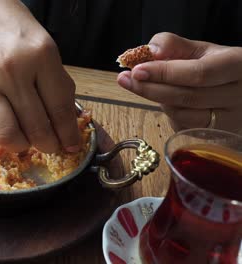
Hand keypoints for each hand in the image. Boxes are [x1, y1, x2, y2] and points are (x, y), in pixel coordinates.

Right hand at [0, 0, 79, 152]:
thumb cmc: (13, 30)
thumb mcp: (45, 47)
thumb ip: (56, 82)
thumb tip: (66, 121)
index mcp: (41, 56)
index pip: (60, 108)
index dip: (68, 134)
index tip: (71, 146)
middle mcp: (14, 71)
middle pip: (35, 126)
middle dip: (47, 145)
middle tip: (49, 146)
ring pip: (6, 133)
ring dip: (20, 146)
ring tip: (25, 142)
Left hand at [117, 32, 241, 132]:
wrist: (237, 89)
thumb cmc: (214, 66)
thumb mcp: (199, 49)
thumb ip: (173, 45)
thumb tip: (151, 51)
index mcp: (238, 66)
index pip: (198, 73)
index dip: (164, 73)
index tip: (137, 70)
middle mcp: (239, 96)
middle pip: (188, 97)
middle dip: (151, 88)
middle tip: (126, 80)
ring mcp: (231, 120)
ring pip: (184, 115)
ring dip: (159, 101)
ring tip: (147, 86)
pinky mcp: (217, 135)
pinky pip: (184, 126)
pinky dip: (169, 113)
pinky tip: (166, 100)